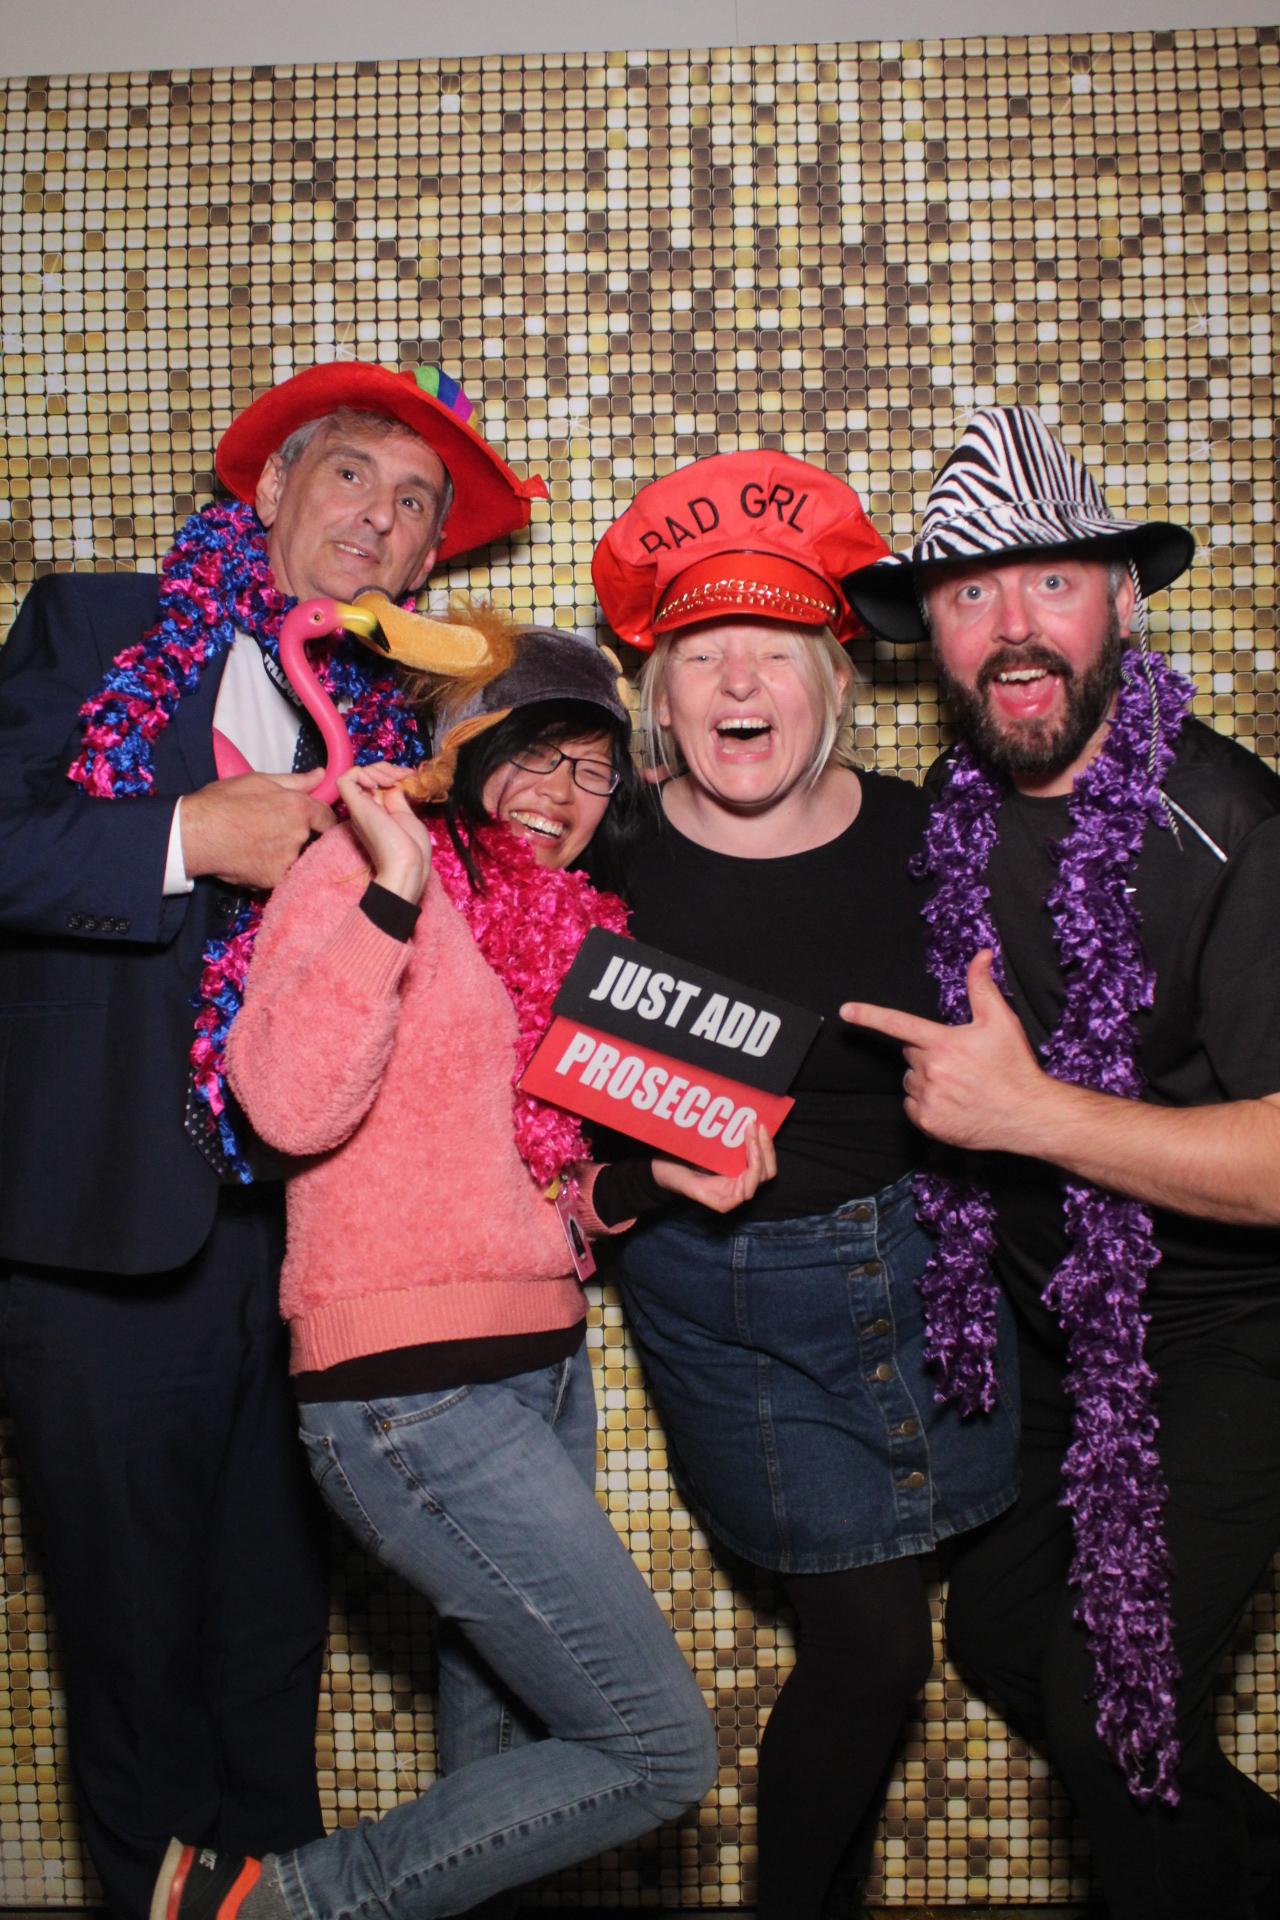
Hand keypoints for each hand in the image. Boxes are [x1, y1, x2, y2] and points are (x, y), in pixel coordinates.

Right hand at [181, 769, 335, 888]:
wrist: (196, 832)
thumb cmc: (222, 802)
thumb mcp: (259, 781)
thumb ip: (295, 781)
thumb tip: (320, 775)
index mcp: (298, 808)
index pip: (326, 818)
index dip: (321, 819)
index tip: (313, 822)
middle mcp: (298, 835)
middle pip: (310, 838)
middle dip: (296, 835)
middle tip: (269, 830)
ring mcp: (287, 859)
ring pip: (294, 857)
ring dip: (282, 853)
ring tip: (256, 843)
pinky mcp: (273, 878)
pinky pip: (280, 874)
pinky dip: (269, 868)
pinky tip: (251, 858)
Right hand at [337, 762, 432, 902]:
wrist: (407, 864)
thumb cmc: (412, 849)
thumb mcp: (407, 816)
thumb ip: (397, 799)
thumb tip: (393, 784)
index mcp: (378, 812)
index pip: (376, 782)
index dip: (392, 773)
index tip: (410, 775)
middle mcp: (365, 808)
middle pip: (368, 775)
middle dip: (387, 768)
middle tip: (403, 776)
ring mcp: (359, 807)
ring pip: (357, 773)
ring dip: (378, 769)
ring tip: (393, 779)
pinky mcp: (354, 806)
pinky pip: (346, 778)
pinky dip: (362, 773)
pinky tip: (378, 783)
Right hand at [651, 1121, 776, 1213]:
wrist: (663, 1167)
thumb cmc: (671, 1176)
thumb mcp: (683, 1183)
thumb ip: (700, 1190)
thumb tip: (731, 1189)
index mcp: (724, 1199)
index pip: (750, 1188)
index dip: (754, 1168)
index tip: (749, 1143)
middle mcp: (735, 1191)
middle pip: (763, 1176)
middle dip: (763, 1150)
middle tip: (753, 1125)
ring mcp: (739, 1178)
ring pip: (765, 1167)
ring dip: (764, 1145)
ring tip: (756, 1124)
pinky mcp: (739, 1167)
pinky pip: (757, 1158)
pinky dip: (759, 1144)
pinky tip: (754, 1126)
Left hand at [840, 949, 1054, 1152]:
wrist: (1027, 1114)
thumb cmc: (1014, 1067)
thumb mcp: (1001, 1022)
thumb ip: (982, 987)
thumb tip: (980, 956)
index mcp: (943, 1043)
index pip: (898, 1024)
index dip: (869, 1015)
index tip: (847, 1010)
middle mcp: (931, 1070)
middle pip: (911, 1053)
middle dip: (929, 1053)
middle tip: (959, 1062)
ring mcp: (928, 1097)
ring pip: (911, 1080)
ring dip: (927, 1079)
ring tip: (959, 1084)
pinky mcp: (928, 1121)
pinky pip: (912, 1106)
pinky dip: (926, 1103)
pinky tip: (952, 1103)